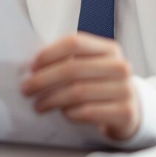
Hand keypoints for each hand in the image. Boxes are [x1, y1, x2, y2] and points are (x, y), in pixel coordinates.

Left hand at [20, 32, 139, 141]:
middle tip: (26, 89)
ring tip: (38, 105)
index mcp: (109, 48)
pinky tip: (62, 113)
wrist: (129, 109)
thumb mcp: (89, 66)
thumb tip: (28, 68)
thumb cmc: (99, 84)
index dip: (49, 53)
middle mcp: (119, 66)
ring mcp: (125, 89)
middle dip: (43, 80)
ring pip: (77, 92)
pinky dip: (69, 113)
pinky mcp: (125, 112)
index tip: (31, 67)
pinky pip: (88, 112)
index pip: (74, 43)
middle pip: (72, 69)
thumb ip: (65, 61)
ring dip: (51, 100)